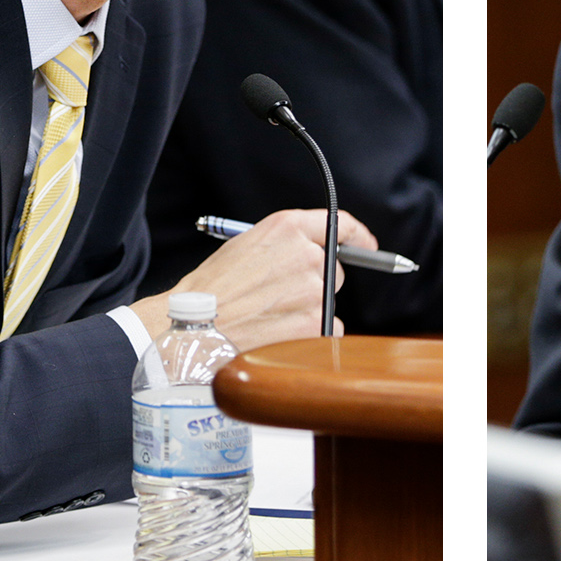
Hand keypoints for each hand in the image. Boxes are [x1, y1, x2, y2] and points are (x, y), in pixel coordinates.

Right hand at [132, 209, 371, 348]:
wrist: (192, 328)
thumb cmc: (210, 291)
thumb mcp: (244, 248)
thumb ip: (282, 247)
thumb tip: (311, 258)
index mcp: (287, 227)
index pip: (339, 224)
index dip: (358, 236)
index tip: (367, 246)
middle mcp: (307, 253)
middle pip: (333, 271)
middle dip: (315, 285)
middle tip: (279, 300)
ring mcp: (314, 289)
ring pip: (327, 303)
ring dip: (308, 313)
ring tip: (269, 319)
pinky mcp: (317, 322)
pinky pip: (327, 330)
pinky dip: (308, 337)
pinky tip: (277, 336)